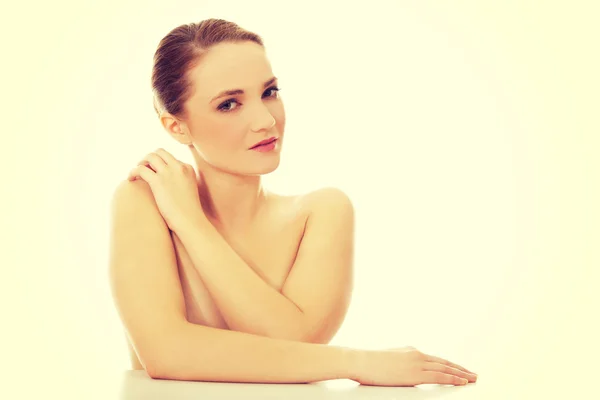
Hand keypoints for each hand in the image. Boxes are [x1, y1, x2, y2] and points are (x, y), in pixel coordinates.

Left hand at [127, 148, 204, 231]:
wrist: (190, 220)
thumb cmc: (189, 212)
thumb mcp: (188, 191)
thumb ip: (180, 182)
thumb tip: (166, 183)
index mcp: (188, 168)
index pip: (170, 159)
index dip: (160, 165)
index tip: (154, 173)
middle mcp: (179, 167)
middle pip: (160, 152)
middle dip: (150, 158)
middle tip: (144, 168)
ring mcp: (169, 173)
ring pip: (150, 156)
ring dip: (141, 162)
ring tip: (137, 172)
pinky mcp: (158, 181)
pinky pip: (141, 169)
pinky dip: (133, 172)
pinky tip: (130, 179)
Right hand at [352, 346, 477, 386]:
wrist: (360, 361)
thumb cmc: (369, 363)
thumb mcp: (388, 359)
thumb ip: (401, 362)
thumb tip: (406, 370)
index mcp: (411, 351)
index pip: (436, 359)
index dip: (449, 365)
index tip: (460, 369)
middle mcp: (417, 354)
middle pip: (444, 362)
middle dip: (460, 369)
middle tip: (473, 374)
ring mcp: (417, 363)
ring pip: (446, 368)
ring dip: (461, 374)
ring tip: (473, 379)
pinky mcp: (415, 373)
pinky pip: (440, 376)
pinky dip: (453, 378)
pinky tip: (462, 382)